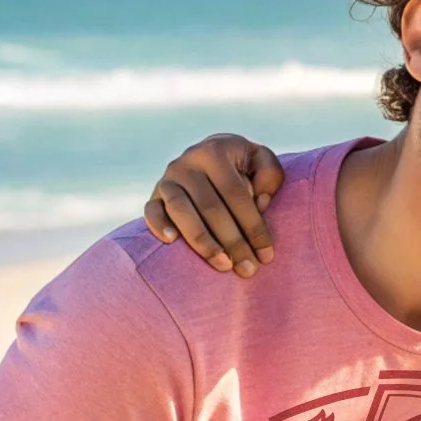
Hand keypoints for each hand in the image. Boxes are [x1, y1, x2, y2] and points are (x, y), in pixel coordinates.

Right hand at [141, 134, 284, 277]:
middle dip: (233, 242)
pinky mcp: (153, 195)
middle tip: (248, 269)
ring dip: (203, 242)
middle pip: (211, 208)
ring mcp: (167, 179)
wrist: (210, 154)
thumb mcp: (261, 160)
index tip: (267, 254)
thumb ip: (269, 176)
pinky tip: (172, 243)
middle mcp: (187, 164)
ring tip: (223, 265)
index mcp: (215, 152)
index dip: (254, 226)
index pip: (237, 195)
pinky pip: (151, 211)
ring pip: (181, 212)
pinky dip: (159, 225)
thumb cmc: (243, 165)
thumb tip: (260, 203)